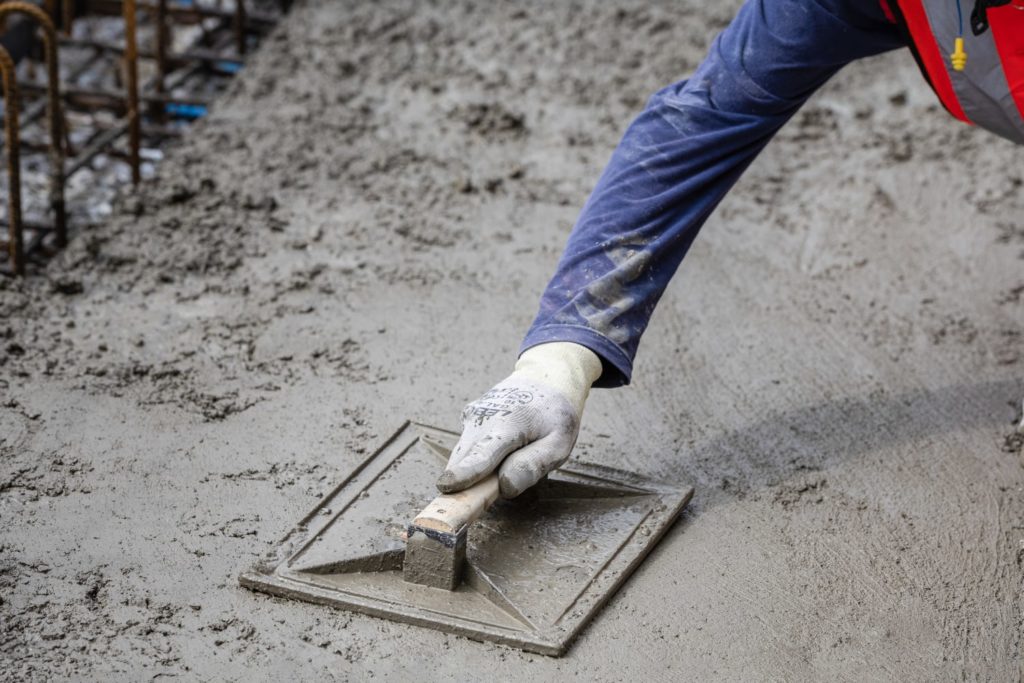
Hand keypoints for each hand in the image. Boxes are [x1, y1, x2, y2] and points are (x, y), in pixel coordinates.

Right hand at [437, 342, 601, 497]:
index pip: (483, 453)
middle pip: (464, 459)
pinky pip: (467, 448)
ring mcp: (472, 416)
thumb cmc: (554, 414)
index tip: (446, 487)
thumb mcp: (560, 442)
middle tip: (465, 509)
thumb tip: (504, 486)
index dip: (465, 473)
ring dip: (472, 472)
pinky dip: (476, 459)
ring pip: (463, 454)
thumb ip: (534, 465)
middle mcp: (483, 416)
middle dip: (463, 484)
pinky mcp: (468, 418)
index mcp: (510, 422)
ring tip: (499, 469)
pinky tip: (500, 452)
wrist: (544, 378)